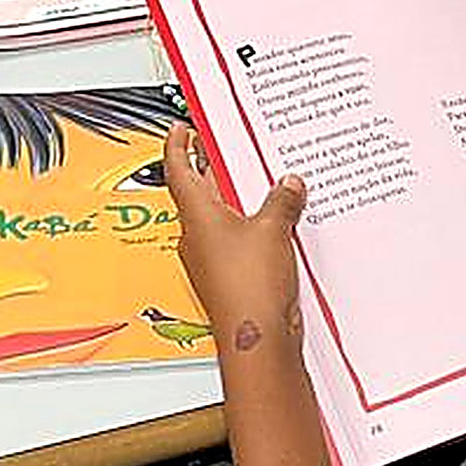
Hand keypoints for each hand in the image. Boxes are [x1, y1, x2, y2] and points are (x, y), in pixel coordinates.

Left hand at [161, 122, 307, 356]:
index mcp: (196, 216)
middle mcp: (198, 236)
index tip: (181, 128)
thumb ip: (281, 201)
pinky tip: (276, 222)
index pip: (178, 169)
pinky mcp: (231, 274)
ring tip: (261, 179)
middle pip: (199, 191)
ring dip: (237, 197)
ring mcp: (213, 257)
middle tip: (222, 144)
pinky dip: (252, 225)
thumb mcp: (272, 230)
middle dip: (211, 166)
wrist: (256, 338)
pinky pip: (239, 240)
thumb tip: (287, 185)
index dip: (178, 144)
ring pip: (221, 216)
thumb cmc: (249, 289)